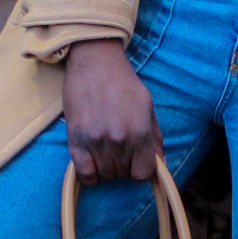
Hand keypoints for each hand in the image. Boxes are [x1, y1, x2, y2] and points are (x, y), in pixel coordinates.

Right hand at [62, 38, 162, 182]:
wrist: (94, 62)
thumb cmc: (123, 83)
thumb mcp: (147, 107)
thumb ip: (155, 139)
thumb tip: (162, 165)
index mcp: (140, 132)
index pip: (144, 173)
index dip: (142, 170)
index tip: (137, 161)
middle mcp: (119, 140)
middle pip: (124, 175)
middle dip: (124, 165)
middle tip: (119, 148)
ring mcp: (96, 141)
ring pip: (105, 175)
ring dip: (107, 168)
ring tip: (105, 149)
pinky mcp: (76, 141)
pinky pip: (86, 174)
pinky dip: (90, 174)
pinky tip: (92, 162)